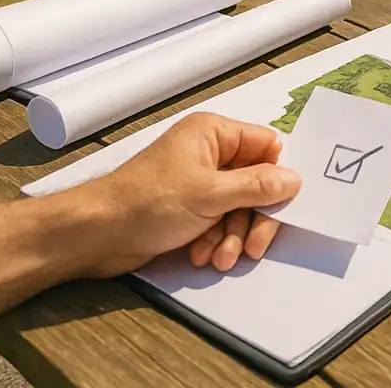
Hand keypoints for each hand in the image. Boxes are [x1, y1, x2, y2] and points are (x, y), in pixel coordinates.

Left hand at [76, 112, 300, 278]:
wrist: (96, 235)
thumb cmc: (148, 202)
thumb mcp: (210, 194)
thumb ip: (257, 187)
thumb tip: (294, 179)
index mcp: (214, 133)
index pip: (266, 146)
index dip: (276, 175)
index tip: (280, 204)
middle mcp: (210, 153)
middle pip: (256, 183)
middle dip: (252, 218)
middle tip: (253, 246)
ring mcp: (199, 182)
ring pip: (239, 207)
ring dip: (233, 236)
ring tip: (219, 257)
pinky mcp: (190, 208)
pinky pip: (220, 222)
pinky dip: (216, 240)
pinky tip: (203, 254)